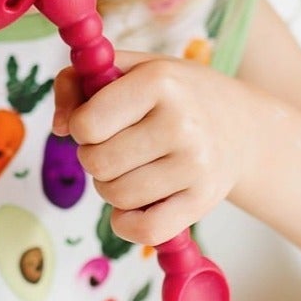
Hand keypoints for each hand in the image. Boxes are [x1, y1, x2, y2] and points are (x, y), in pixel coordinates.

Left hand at [51, 51, 253, 243]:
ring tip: (133, 168)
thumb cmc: (172, 96)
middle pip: (96, 164)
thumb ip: (77, 83)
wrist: (241, 127)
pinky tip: (135, 204)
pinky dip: (126, 223)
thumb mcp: (128, 69)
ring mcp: (195, 165)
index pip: (85, 125)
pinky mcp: (202, 201)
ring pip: (115, 197)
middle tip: (118, 147)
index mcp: (158, 82)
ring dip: (112, 187)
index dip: (82, 127)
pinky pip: (143, 230)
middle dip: (95, 158)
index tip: (101, 122)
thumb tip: (59, 127)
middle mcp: (181, 123)